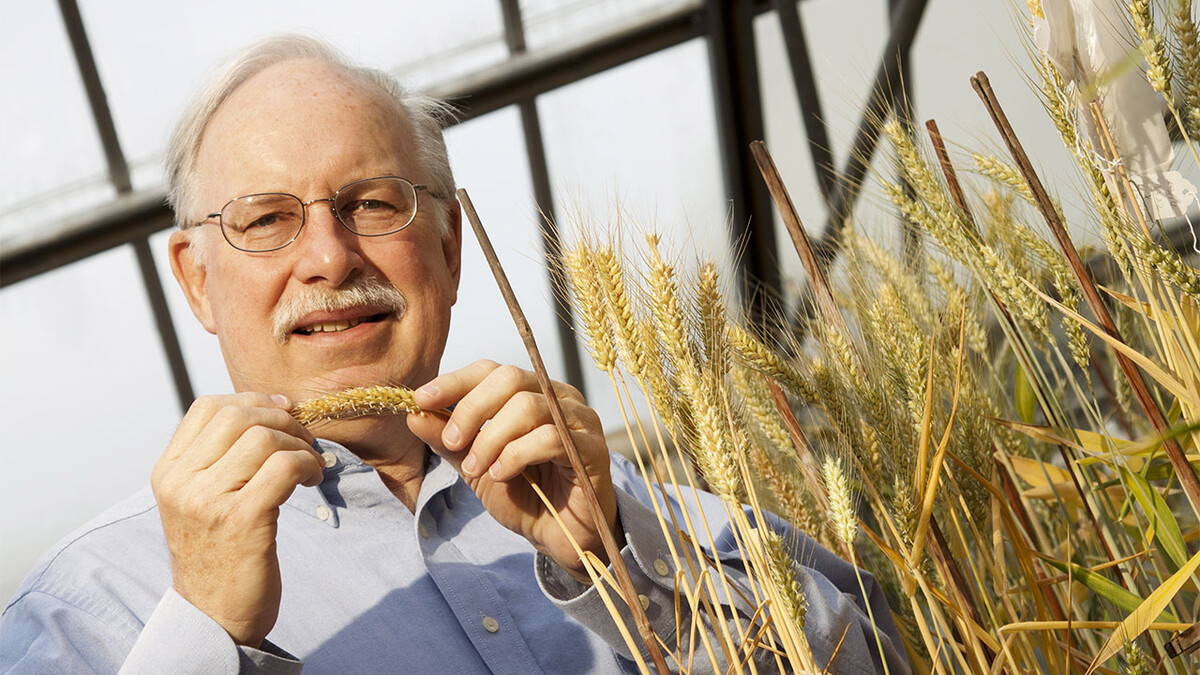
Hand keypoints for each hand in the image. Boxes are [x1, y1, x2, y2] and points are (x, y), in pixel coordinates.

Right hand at [151, 393, 324, 646]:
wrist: (214, 615)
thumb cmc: (218, 552)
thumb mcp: (200, 499)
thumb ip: (218, 457)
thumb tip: (269, 408)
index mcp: (168, 472)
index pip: (208, 407)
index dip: (253, 400)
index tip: (283, 412)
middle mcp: (181, 483)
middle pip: (239, 416)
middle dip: (283, 420)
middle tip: (304, 440)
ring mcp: (208, 502)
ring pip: (264, 438)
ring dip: (300, 445)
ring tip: (309, 465)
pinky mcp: (242, 521)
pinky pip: (284, 468)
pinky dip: (307, 465)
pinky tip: (313, 480)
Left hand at [409, 360, 618, 578]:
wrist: (560, 538)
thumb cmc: (525, 497)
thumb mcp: (475, 467)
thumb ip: (449, 441)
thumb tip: (414, 415)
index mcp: (531, 393)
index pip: (491, 370)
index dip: (455, 381)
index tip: (421, 401)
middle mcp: (558, 398)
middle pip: (509, 378)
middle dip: (471, 410)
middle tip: (452, 443)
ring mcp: (579, 420)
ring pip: (527, 407)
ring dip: (491, 440)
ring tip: (477, 469)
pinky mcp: (593, 449)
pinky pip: (549, 438)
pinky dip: (515, 456)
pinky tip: (502, 475)